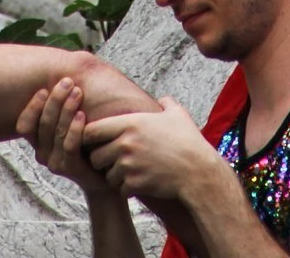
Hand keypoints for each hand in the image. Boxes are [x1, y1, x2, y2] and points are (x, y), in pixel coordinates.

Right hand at [18, 77, 110, 194]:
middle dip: (55, 99)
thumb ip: (59, 106)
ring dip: (66, 109)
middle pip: (43, 124)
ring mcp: (56, 163)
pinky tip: (82, 114)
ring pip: (56, 133)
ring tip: (77, 92)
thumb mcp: (68, 122)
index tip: (44, 89)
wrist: (103, 172)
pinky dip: (74, 129)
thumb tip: (61, 72)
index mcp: (38, 141)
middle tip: (67, 82)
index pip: (24, 125)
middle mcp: (43, 153)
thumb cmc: (85, 141)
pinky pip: (69, 147)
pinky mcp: (71, 169)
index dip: (32, 108)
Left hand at [83, 98, 218, 202]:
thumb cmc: (188, 140)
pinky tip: (138, 182)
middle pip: (95, 156)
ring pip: (107, 175)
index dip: (92, 136)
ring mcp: (129, 165)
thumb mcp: (177, 114)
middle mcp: (125, 144)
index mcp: (130, 123)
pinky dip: (127, 188)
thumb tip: (163, 99)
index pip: (92, 130)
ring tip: (129, 172)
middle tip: (114, 160)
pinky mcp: (135, 184)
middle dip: (102, 159)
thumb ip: (165, 103)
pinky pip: (120, 189)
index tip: (101, 141)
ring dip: (115, 176)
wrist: (197, 170)